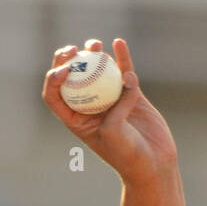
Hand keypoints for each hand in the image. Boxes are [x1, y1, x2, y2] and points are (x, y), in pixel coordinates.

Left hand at [41, 38, 177, 183]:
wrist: (153, 163)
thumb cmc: (127, 154)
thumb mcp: (113, 132)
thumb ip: (116, 106)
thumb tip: (126, 78)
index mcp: (75, 120)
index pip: (55, 97)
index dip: (54, 80)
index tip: (64, 69)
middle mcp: (89, 107)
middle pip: (72, 79)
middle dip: (68, 61)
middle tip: (73, 49)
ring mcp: (110, 98)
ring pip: (97, 71)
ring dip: (93, 54)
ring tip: (94, 44)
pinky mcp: (131, 94)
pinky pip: (123, 70)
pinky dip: (121, 56)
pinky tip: (118, 42)